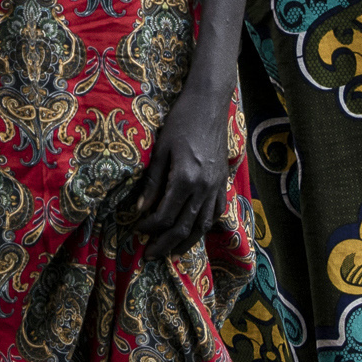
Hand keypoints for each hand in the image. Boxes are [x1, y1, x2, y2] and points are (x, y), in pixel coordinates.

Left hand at [129, 88, 233, 258]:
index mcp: (185, 179)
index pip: (165, 215)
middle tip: (150, 256)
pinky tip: (196, 231)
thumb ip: (152, 182)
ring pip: (203, 225)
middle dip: (166, 244)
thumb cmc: (181, 122)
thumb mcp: (161, 150)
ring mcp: (217, 186)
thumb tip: (140, 209)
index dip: (149, 228)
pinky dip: (205, 225)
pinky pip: (216, 211)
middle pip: (185, 227)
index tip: (137, 231)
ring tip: (173, 252)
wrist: (209, 104)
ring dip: (187, 242)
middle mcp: (204, 188)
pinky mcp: (223, 181)